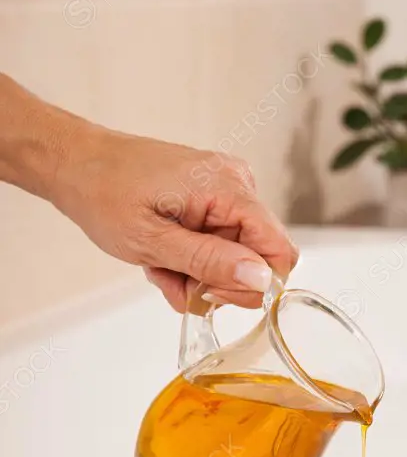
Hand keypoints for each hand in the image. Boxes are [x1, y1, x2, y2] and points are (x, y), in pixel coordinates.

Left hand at [52, 123, 298, 311]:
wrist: (76, 164)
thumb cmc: (104, 193)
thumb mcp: (153, 241)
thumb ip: (210, 261)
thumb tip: (262, 278)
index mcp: (229, 188)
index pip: (278, 251)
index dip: (252, 284)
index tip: (209, 292)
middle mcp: (237, 184)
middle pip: (256, 259)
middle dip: (215, 281)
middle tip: (172, 279)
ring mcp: (226, 191)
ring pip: (235, 258)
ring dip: (198, 275)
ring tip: (159, 266)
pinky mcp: (213, 199)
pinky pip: (219, 245)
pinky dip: (192, 261)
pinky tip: (163, 258)